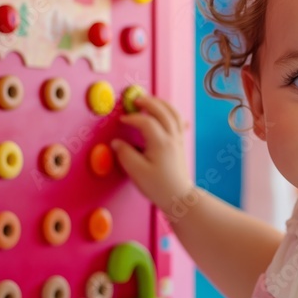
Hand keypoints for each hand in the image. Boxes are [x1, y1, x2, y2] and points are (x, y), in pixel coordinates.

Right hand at [111, 93, 191, 213]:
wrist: (179, 197)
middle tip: (136, 99)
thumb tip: (116, 142)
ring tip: (150, 100)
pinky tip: (168, 113)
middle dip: (149, 103)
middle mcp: (172, 138)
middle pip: (163, 112)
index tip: (122, 120)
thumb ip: (125, 154)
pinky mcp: (180, 144)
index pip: (146, 122)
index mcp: (161, 143)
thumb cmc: (158, 186)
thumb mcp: (136, 172)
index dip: (132, 119)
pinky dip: (172, 113)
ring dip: (162, 104)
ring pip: (174, 114)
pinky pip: (179, 122)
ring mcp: (178, 140)